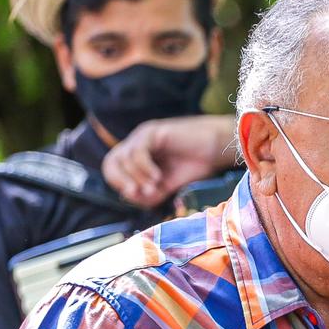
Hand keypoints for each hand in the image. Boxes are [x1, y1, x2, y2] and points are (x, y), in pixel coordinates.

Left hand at [102, 114, 237, 207]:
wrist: (217, 148)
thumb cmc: (197, 164)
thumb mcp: (169, 185)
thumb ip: (150, 194)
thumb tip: (130, 197)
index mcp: (138, 156)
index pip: (113, 169)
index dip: (120, 184)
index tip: (138, 196)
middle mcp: (137, 144)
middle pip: (111, 163)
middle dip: (121, 181)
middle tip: (138, 193)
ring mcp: (143, 136)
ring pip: (123, 159)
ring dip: (138, 177)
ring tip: (156, 185)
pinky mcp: (152, 132)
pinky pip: (137, 152)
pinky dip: (145, 168)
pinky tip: (158, 176)